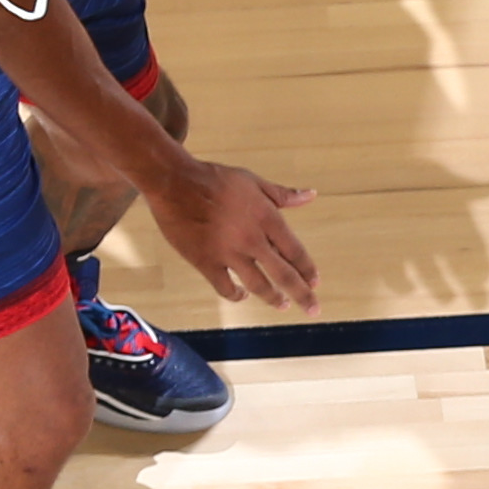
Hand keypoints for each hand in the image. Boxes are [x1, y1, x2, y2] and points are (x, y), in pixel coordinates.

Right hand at [150, 158, 320, 312]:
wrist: (174, 181)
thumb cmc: (215, 178)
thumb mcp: (253, 181)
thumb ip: (282, 194)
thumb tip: (311, 195)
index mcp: (266, 218)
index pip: (295, 251)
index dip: (307, 269)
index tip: (315, 281)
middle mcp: (252, 239)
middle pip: (283, 274)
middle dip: (302, 294)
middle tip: (313, 309)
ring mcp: (228, 253)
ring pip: (258, 285)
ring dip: (272, 298)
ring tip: (281, 305)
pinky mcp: (205, 261)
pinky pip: (225, 287)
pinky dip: (235, 295)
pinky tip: (241, 295)